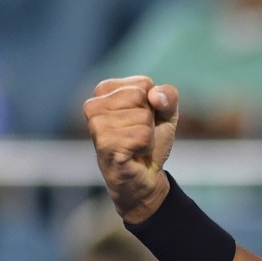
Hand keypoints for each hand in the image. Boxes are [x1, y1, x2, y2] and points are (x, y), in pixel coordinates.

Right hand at [84, 76, 179, 222]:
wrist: (145, 177)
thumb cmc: (149, 141)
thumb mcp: (166, 113)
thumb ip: (168, 96)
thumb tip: (155, 96)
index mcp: (104, 91)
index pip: (144, 84)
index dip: (153, 105)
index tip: (141, 120)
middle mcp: (93, 106)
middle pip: (142, 98)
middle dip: (149, 119)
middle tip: (138, 135)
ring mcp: (96, 125)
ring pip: (143, 117)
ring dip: (147, 135)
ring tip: (135, 145)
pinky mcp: (105, 144)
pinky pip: (143, 135)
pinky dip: (146, 146)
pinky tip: (134, 153)